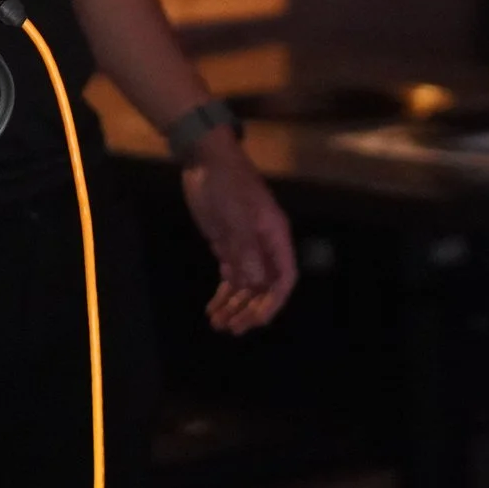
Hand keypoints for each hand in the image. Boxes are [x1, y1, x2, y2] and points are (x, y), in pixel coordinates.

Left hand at [181, 130, 297, 333]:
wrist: (205, 159)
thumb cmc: (225, 183)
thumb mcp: (234, 215)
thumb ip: (245, 249)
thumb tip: (256, 282)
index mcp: (275, 236)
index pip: (283, 277)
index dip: (273, 301)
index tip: (257, 321)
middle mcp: (264, 245)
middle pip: (264, 286)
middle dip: (250, 309)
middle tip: (232, 328)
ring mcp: (246, 245)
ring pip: (246, 284)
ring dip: (234, 305)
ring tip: (218, 324)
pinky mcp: (227, 244)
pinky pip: (231, 276)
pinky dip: (223, 293)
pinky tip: (213, 308)